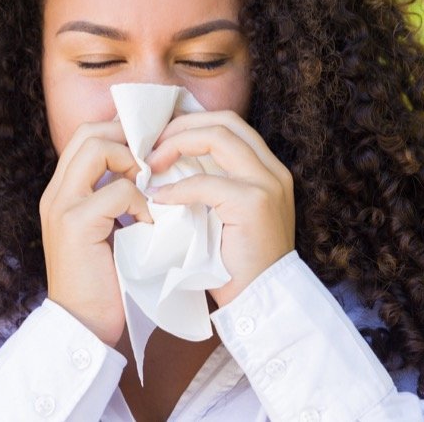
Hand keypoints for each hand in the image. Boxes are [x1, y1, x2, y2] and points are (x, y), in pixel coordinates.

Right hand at [39, 121, 152, 345]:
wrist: (83, 325)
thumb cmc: (103, 281)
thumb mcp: (106, 231)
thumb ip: (113, 200)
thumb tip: (148, 171)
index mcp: (61, 192)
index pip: (86, 136)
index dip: (120, 132)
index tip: (151, 145)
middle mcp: (56, 193)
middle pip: (89, 133)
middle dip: (128, 138)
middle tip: (155, 160)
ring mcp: (62, 206)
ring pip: (99, 150)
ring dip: (133, 164)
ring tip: (150, 189)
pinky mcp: (76, 224)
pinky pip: (117, 191)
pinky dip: (142, 203)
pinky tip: (151, 225)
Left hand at [146, 111, 294, 307]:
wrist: (262, 302)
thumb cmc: (235, 263)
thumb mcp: (222, 213)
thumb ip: (206, 184)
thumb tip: (165, 162)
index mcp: (267, 169)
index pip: (229, 124)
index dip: (191, 123)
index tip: (159, 138)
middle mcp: (273, 170)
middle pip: (225, 121)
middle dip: (182, 126)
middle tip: (150, 144)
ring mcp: (267, 184)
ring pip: (218, 138)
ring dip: (177, 145)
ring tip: (151, 163)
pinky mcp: (254, 204)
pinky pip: (207, 183)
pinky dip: (178, 187)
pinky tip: (159, 198)